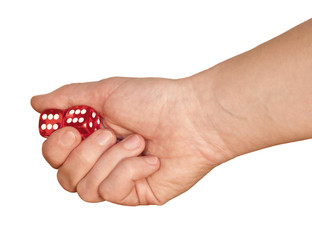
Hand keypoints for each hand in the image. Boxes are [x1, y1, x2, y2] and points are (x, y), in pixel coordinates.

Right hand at [31, 76, 232, 204]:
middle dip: (84, 154)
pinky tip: (150, 158)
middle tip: (109, 133)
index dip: (56, 146)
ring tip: (137, 141)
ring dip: (110, 160)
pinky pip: (112, 192)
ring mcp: (119, 178)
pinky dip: (130, 170)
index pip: (55, 153)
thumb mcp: (106, 92)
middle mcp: (103, 158)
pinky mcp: (135, 193)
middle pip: (65, 176)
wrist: (193, 118)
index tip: (73, 129)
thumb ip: (69, 98)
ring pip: (85, 188)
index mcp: (93, 134)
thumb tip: (37, 103)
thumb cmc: (155, 100)